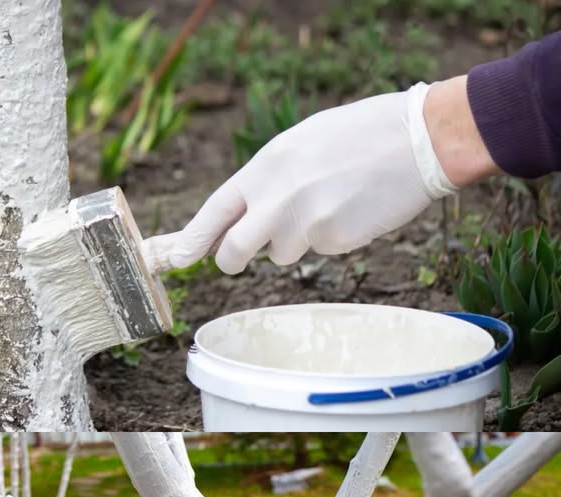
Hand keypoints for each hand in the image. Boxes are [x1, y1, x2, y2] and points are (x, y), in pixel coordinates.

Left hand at [161, 83, 457, 274]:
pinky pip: (317, 252)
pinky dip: (329, 240)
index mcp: (267, 164)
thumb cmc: (360, 136)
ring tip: (327, 206)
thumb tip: (244, 218)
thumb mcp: (302, 144)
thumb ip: (269, 181)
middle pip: (234, 250)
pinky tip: (350, 211)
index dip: (194, 238)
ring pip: (280, 255)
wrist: (418, 138)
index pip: (216, 209)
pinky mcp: (332, 240)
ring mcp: (304, 221)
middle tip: (238, 259)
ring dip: (295, 243)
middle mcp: (278, 195)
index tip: (177, 259)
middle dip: (232, 260)